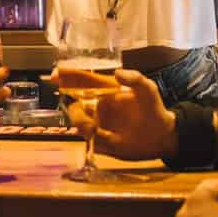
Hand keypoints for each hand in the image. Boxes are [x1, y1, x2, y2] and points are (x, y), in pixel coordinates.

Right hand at [54, 67, 176, 160]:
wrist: (162, 136)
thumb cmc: (153, 109)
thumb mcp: (148, 89)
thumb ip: (135, 79)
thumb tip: (117, 73)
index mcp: (104, 92)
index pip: (81, 82)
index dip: (66, 77)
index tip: (55, 76)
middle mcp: (97, 108)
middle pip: (74, 107)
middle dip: (75, 112)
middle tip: (87, 121)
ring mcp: (98, 126)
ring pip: (77, 125)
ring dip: (82, 126)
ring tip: (95, 130)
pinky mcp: (102, 143)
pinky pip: (88, 143)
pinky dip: (90, 141)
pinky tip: (102, 140)